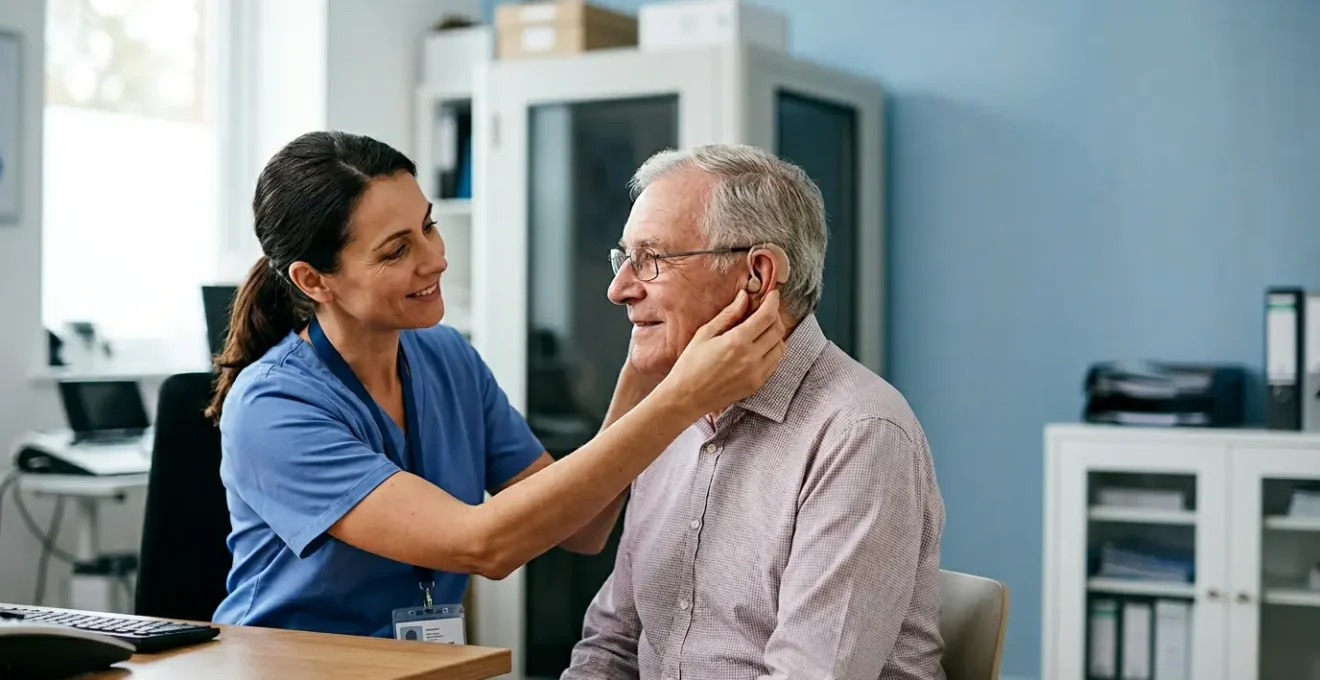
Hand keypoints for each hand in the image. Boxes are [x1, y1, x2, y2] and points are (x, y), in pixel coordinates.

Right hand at [655, 289, 786, 417]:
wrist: (686, 397)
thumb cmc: (690, 364)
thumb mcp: (705, 334)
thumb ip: (728, 315)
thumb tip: (744, 297)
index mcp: (737, 341)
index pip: (766, 316)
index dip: (773, 302)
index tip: (773, 294)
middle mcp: (751, 358)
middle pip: (778, 330)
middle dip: (775, 316)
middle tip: (767, 310)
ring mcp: (757, 373)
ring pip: (780, 347)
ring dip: (775, 335)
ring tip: (763, 329)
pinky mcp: (757, 385)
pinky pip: (774, 363)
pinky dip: (772, 351)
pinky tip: (759, 347)